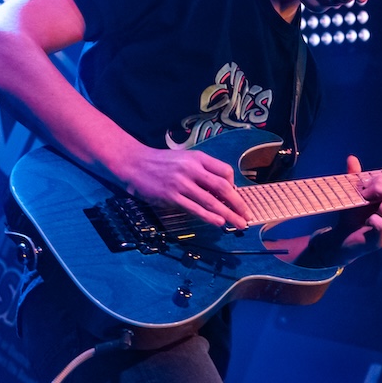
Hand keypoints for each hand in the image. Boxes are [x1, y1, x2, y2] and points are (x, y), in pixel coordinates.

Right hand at [115, 144, 251, 227]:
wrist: (135, 163)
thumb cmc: (162, 162)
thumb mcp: (185, 159)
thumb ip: (202, 170)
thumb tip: (222, 189)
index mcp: (198, 158)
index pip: (224, 171)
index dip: (234, 185)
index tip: (236, 196)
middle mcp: (192, 169)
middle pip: (222, 188)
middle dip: (238, 204)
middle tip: (247, 216)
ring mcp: (181, 184)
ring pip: (211, 201)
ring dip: (228, 214)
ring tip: (238, 224)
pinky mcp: (171, 197)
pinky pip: (195, 209)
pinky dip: (209, 217)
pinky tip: (219, 222)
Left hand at [300, 154, 381, 266]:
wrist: (340, 237)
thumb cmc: (351, 215)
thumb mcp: (353, 193)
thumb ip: (355, 177)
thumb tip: (352, 158)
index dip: (380, 182)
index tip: (363, 186)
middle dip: (380, 190)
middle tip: (363, 196)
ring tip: (368, 210)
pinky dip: (375, 221)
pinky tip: (367, 221)